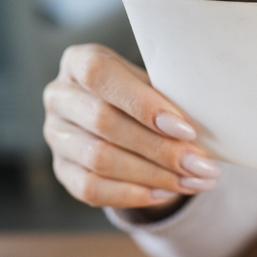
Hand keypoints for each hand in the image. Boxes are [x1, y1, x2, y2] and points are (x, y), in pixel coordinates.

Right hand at [43, 44, 220, 209]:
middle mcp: (59, 97)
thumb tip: (201, 131)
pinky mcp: (62, 170)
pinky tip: (166, 193)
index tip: (185, 128)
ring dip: (154, 175)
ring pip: (100, 160)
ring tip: (194, 181)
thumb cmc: (148, 99)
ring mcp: (56, 136)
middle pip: (104, 122)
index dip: (142, 103)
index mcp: (79, 62)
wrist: (131, 125)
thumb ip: (170, 100)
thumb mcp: (158, 87)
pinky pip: (92, 189)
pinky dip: (133, 194)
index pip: (100, 76)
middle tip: (200, 164)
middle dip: (159, 148)